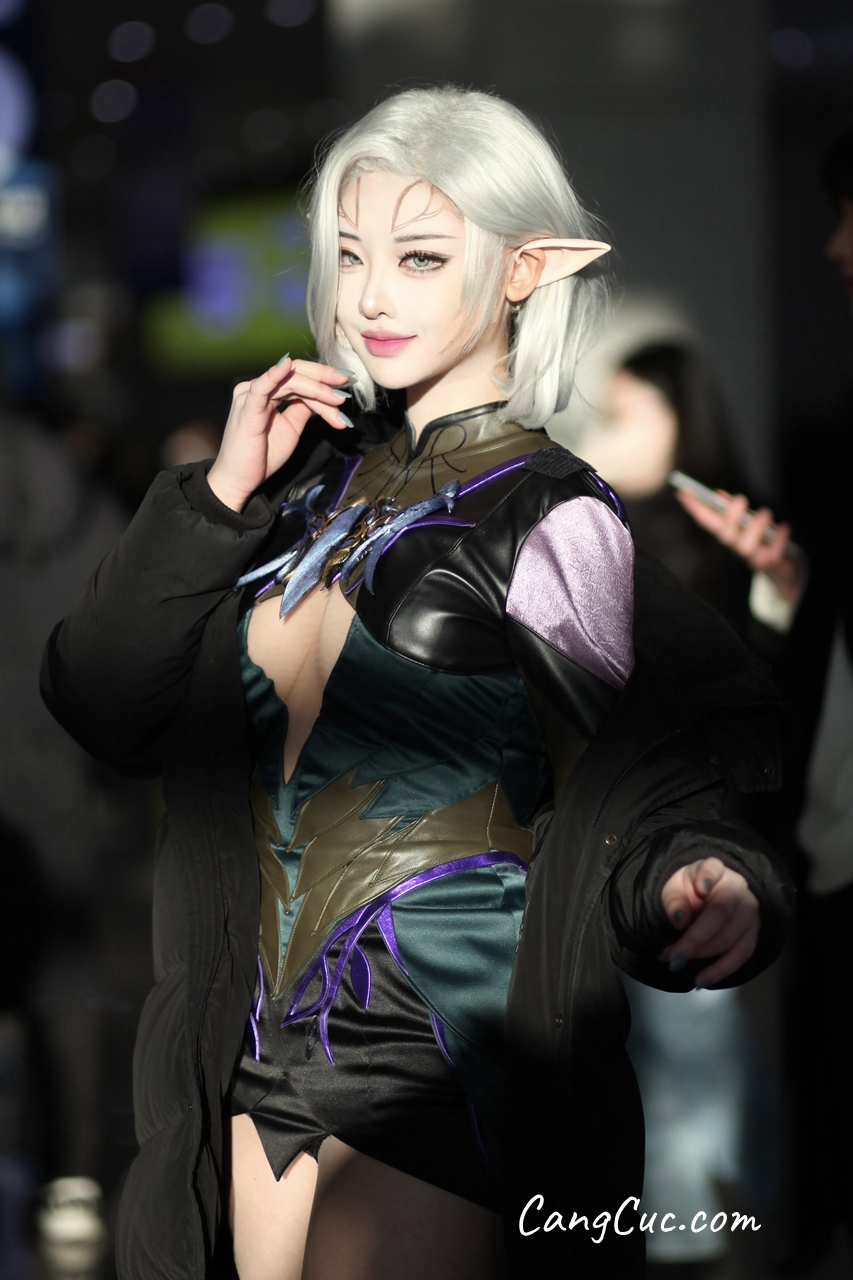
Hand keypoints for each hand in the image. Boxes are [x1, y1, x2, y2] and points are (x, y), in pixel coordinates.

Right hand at [206, 357, 351, 511]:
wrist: (241, 480)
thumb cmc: (263, 456)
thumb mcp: (291, 428)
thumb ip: (303, 408)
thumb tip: (325, 396)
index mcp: (268, 392)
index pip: (299, 379)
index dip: (323, 381)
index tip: (344, 388)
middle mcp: (257, 388)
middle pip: (296, 374)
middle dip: (324, 379)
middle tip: (346, 384)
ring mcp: (250, 396)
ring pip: (289, 382)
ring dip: (317, 390)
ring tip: (337, 401)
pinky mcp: (246, 407)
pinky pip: (262, 387)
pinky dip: (275, 375)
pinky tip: (287, 366)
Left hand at [659, 856, 758, 986]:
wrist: (709, 896)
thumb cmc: (689, 891)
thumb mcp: (674, 889)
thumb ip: (675, 901)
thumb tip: (679, 921)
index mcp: (716, 870)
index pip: (713, 868)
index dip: (708, 876)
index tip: (701, 887)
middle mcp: (738, 888)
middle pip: (719, 913)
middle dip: (694, 939)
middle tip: (670, 956)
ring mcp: (750, 912)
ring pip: (728, 938)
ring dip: (701, 955)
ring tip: (676, 964)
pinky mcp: (753, 933)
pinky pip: (741, 955)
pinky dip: (721, 970)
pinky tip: (701, 980)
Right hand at [675, 488, 802, 602]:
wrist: (780, 564)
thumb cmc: (760, 537)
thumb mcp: (747, 520)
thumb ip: (733, 508)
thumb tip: (717, 494)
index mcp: (728, 534)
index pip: (707, 521)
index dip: (695, 509)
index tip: (683, 494)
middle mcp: (736, 547)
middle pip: (725, 537)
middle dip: (731, 518)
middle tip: (740, 499)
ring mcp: (751, 557)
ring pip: (746, 548)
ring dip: (755, 528)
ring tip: (766, 512)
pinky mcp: (769, 563)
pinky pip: (773, 554)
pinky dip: (779, 540)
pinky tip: (784, 528)